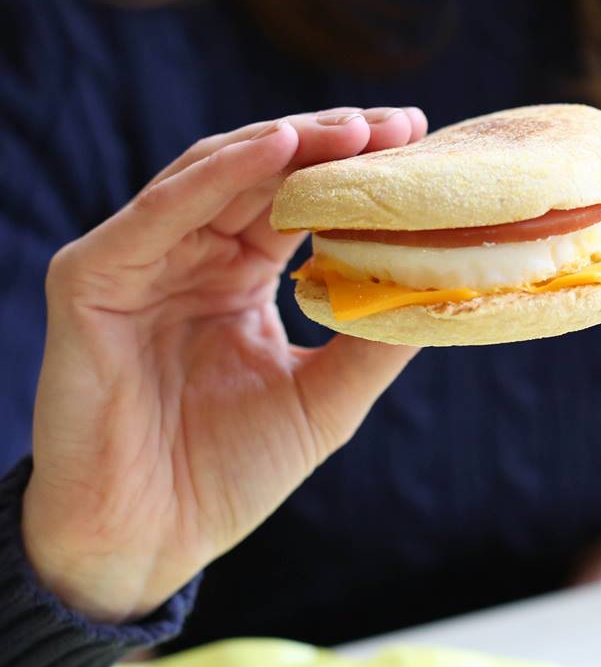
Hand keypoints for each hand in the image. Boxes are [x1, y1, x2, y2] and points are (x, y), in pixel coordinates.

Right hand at [22, 107, 427, 622]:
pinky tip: (280, 146)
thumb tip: (443, 288)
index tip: (418, 145)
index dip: (352, 172)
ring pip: (214, 175)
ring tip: (358, 129)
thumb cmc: (228, 473)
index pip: (295, 203)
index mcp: (236, 280)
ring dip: (287, 143)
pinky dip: (220, 174)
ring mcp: (138, 263)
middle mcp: (188, 259)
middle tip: (400, 126)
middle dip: (331, 143)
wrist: (149, 540)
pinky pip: (161, 211)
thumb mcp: (321, 400)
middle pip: (261, 175)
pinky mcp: (93, 279)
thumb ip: (373, 343)